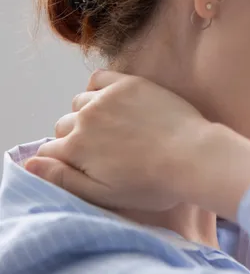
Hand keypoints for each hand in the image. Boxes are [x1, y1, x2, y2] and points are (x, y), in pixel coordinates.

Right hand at [25, 70, 210, 211]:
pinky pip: (99, 79)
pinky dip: (98, 89)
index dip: (66, 161)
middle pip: (65, 126)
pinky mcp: (129, 84)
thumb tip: (29, 164)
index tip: (87, 167)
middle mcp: (85, 118)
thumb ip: (63, 179)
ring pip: (80, 103)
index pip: (51, 150)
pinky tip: (111, 102)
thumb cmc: (154, 184)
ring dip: (89, 114)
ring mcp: (107, 98)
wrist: (194, 157)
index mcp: (75, 147)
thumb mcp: (104, 194)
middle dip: (77, 138)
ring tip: (113, 129)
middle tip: (106, 151)